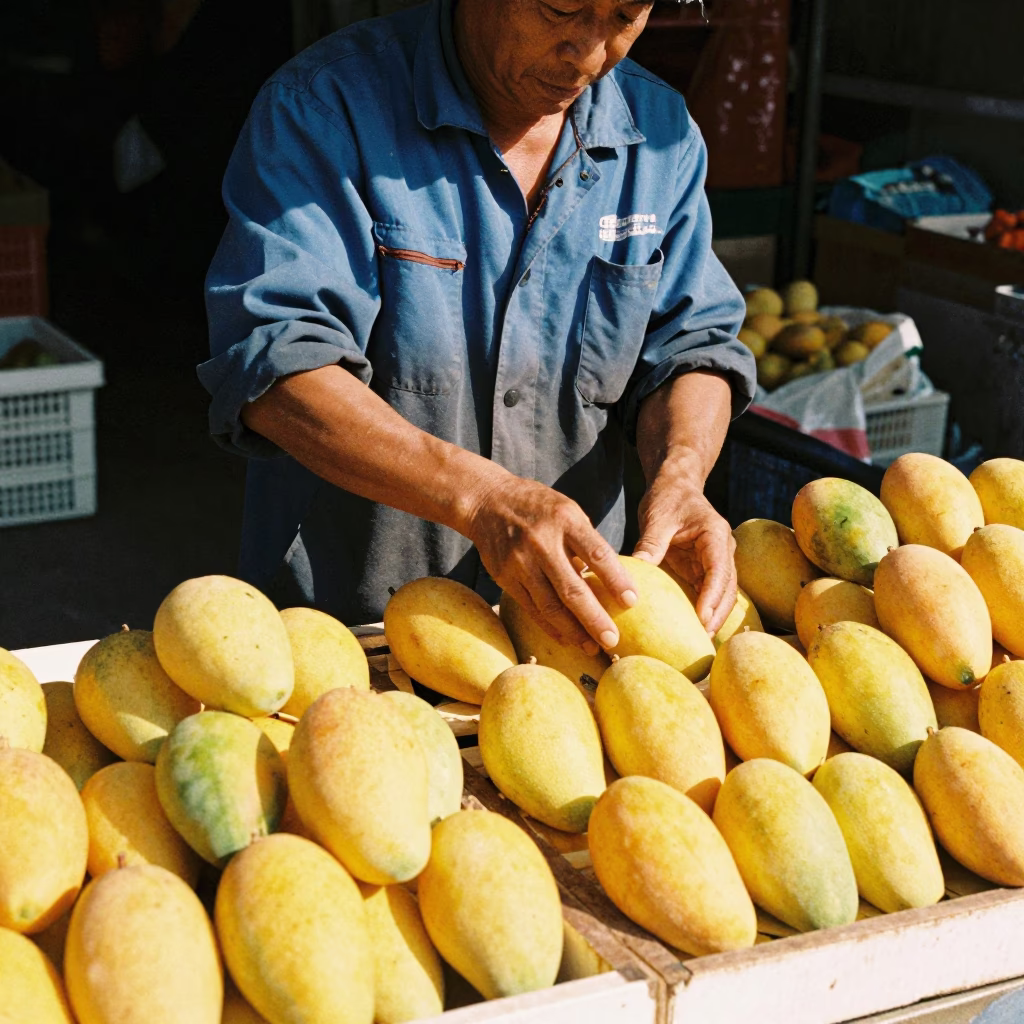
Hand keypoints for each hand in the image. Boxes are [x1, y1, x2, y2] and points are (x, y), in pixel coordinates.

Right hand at [462, 473, 636, 652]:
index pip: (597, 554)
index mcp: (565, 520)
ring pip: (550, 605)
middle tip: (613, 640)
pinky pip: (531, 608)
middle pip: (572, 589)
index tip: (632, 602)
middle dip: (594, 619)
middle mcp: (541, 541)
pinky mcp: (504, 576)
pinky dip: (550, 626)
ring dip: (573, 631)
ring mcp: (519, 561)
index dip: (616, 580)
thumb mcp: (568, 511)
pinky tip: (566, 637)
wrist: (488, 501)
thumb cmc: (539, 508)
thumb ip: (586, 542)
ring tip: (591, 646)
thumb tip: (611, 579)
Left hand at [632, 463, 736, 635]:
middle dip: (717, 615)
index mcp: (715, 535)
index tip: (703, 619)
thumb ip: (650, 544)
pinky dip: (702, 610)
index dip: (713, 597)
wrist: (676, 485)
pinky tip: (690, 630)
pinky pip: (707, 593)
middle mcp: (722, 550)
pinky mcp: (704, 568)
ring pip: (721, 594)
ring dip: (713, 617)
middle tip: (702, 640)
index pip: (719, 570)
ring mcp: (716, 561)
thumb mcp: (657, 518)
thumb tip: (635, 573)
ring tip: (699, 641)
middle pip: (728, 588)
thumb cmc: (668, 497)